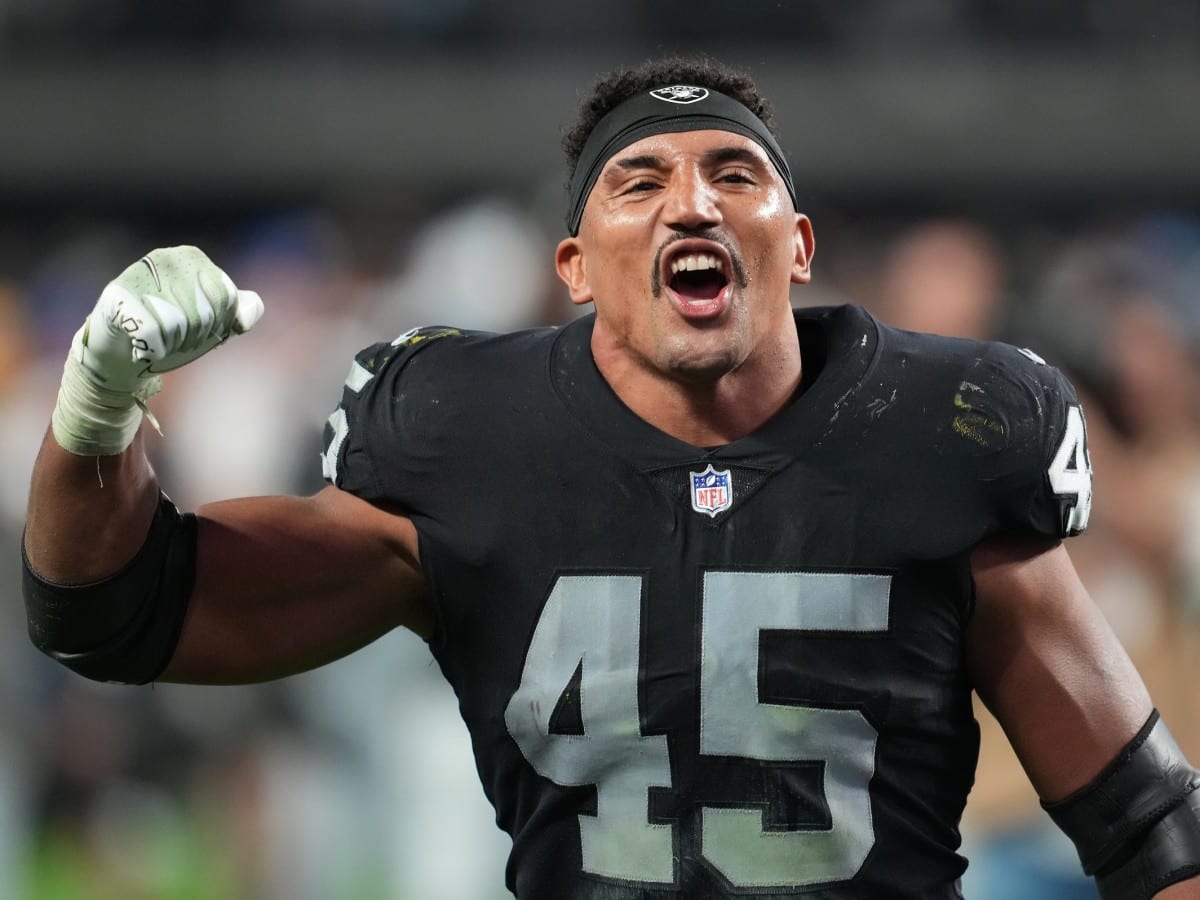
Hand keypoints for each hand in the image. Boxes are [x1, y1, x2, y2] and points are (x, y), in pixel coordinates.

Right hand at [52, 246, 263, 454]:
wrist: (119, 353)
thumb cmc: (169, 333)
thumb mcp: (210, 323)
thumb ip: (237, 313)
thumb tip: (253, 305)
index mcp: (193, 259)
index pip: (226, 299)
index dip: (217, 326)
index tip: (199, 331)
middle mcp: (166, 258)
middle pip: (205, 312)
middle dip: (194, 337)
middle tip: (175, 339)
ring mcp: (139, 272)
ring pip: (179, 323)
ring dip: (172, 344)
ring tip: (158, 340)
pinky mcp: (117, 295)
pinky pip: (153, 332)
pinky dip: (151, 349)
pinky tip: (140, 344)